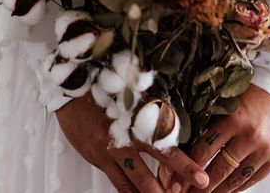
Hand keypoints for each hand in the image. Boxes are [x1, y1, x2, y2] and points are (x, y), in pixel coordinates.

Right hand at [56, 93, 210, 191]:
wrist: (68, 89)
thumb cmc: (100, 86)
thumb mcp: (129, 92)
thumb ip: (148, 110)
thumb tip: (171, 122)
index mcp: (135, 118)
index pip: (165, 145)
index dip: (183, 164)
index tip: (200, 176)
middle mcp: (122, 137)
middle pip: (150, 171)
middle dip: (170, 189)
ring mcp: (108, 150)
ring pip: (132, 182)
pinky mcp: (96, 157)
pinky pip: (116, 182)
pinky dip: (129, 192)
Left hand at [172, 85, 269, 192]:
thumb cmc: (246, 93)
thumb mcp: (224, 102)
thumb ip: (209, 122)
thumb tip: (185, 146)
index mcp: (233, 119)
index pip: (204, 150)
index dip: (188, 168)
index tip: (176, 181)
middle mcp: (250, 135)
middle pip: (219, 169)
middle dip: (200, 187)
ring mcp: (265, 149)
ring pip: (236, 179)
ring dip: (219, 191)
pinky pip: (253, 179)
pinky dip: (238, 187)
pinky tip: (226, 190)